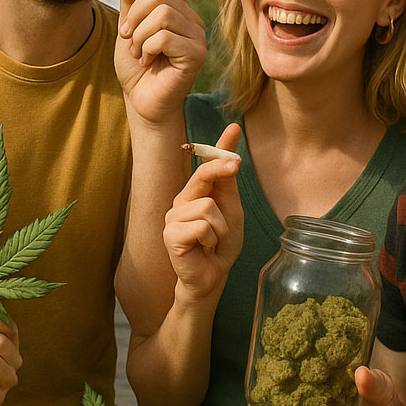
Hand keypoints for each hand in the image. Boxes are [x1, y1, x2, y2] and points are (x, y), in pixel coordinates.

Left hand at [114, 0, 205, 123]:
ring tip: (140, 53)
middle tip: (128, 38)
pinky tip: (149, 62)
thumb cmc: (137, 65)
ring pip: (162, 14)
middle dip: (135, 16)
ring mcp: (197, 36)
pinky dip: (147, 49)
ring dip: (139, 36)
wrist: (141, 102)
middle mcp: (190, 18)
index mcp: (176, 7)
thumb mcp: (128, 23)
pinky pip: (164, 36)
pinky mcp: (197, 54)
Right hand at [165, 125, 243, 302]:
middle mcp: (181, 200)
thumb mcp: (231, 209)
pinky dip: (212, 240)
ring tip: (214, 241)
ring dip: (221, 228)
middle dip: (219, 170)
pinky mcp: (171, 235)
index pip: (205, 164)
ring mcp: (173, 217)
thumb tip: (232, 149)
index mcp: (195, 193)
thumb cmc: (221, 244)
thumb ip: (227, 182)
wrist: (212, 276)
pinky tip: (204, 249)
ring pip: (207, 206)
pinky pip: (202, 227)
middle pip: (201, 176)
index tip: (234, 129)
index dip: (220, 148)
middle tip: (235, 166)